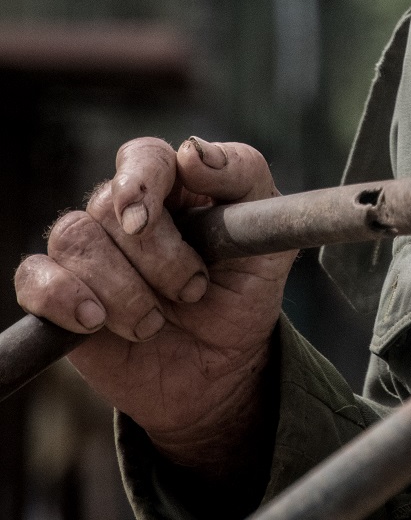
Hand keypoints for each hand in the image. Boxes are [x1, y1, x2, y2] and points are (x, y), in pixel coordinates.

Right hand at [15, 137, 293, 472]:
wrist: (222, 368)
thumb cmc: (244, 292)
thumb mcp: (267, 236)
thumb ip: (244, 178)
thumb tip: (191, 151)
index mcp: (173, 185)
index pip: (142, 157)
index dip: (138, 182)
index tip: (144, 218)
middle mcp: (123, 212)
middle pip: (107, 205)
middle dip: (155, 256)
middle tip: (193, 290)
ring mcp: (89, 254)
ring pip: (73, 239)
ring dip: (120, 288)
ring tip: (154, 323)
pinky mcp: (60, 298)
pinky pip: (34, 279)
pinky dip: (61, 298)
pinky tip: (95, 322)